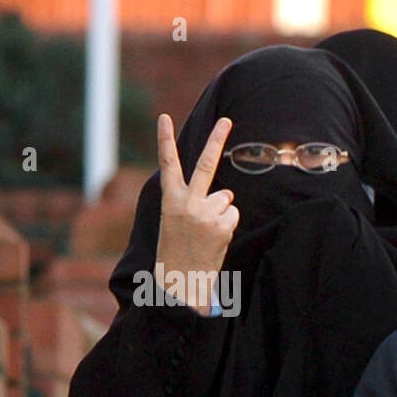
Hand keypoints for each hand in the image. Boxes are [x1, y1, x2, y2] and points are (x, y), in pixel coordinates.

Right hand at [154, 113, 239, 312]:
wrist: (182, 279)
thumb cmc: (177, 248)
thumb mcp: (175, 220)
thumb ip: (194, 201)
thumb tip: (227, 193)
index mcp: (170, 199)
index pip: (167, 164)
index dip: (165, 140)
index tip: (163, 117)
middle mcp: (188, 202)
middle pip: (206, 165)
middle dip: (217, 139)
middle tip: (227, 119)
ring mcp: (206, 213)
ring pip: (226, 198)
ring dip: (221, 210)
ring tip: (207, 230)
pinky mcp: (223, 225)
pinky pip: (233, 213)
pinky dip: (228, 223)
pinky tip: (216, 237)